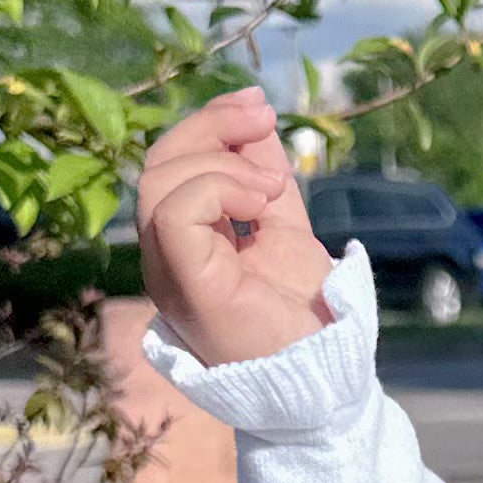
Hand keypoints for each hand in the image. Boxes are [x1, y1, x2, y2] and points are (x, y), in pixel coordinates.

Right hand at [136, 85, 339, 364]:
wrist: (325, 376)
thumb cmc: (305, 317)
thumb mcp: (286, 230)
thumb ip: (264, 182)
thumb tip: (256, 122)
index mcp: (185, 243)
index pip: (169, 166)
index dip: (208, 124)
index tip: (260, 106)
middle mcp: (166, 257)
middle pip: (158, 164)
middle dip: (211, 126)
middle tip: (264, 120)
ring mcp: (170, 274)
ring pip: (159, 182)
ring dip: (222, 161)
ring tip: (271, 186)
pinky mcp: (188, 287)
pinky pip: (174, 214)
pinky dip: (218, 189)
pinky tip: (262, 201)